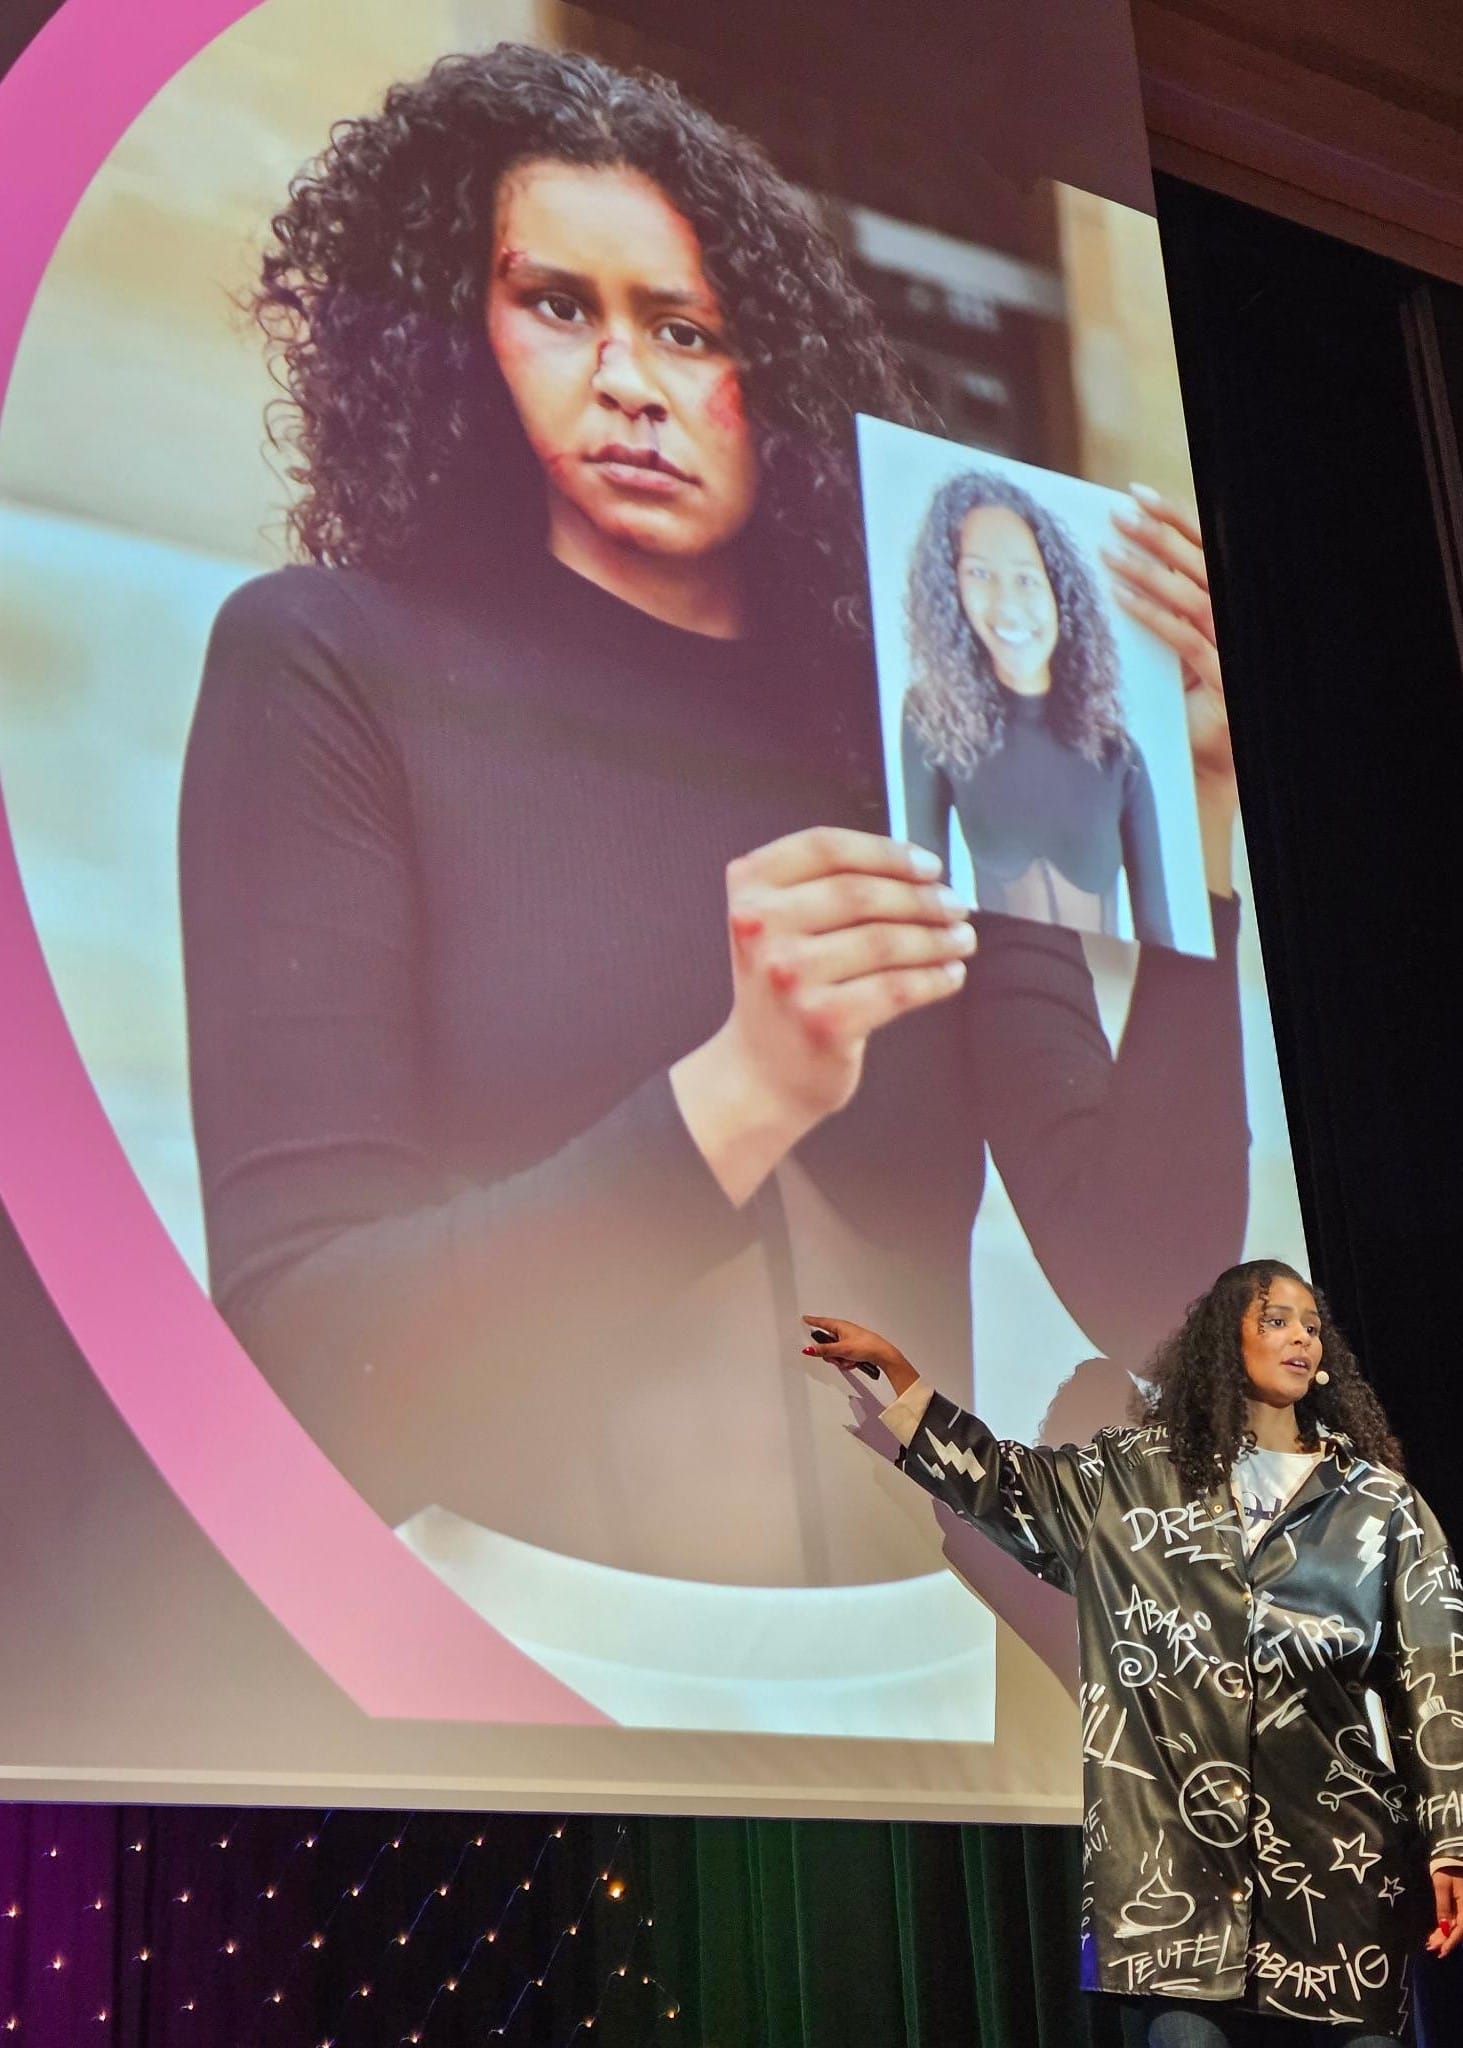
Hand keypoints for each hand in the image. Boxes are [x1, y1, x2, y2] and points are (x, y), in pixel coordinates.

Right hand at [672, 827, 974, 1203]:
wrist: (760, 1072)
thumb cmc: (784, 988)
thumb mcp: (778, 922)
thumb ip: (823, 883)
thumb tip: (919, 871)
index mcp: (749, 888)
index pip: (826, 847)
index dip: (886, 851)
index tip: (928, 865)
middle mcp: (761, 928)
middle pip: (861, 893)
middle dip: (923, 897)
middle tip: (955, 906)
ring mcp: (790, 976)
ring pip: (886, 941)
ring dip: (937, 938)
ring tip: (961, 939)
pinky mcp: (824, 1020)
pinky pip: (898, 988)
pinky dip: (934, 978)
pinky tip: (950, 975)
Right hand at [800, 1315, 919, 1398]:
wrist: (882, 1354)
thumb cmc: (866, 1345)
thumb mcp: (841, 1349)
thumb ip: (824, 1350)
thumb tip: (809, 1349)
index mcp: (840, 1326)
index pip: (821, 1322)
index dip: (812, 1321)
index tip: (805, 1318)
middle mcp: (844, 1331)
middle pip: (827, 1343)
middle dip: (831, 1354)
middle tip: (837, 1357)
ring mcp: (849, 1341)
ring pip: (835, 1352)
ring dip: (840, 1359)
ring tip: (849, 1360)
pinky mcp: (854, 1349)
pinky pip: (843, 1357)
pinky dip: (847, 1361)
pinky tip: (853, 1362)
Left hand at [1103, 485, 1236, 897]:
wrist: (1206, 767)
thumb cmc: (1189, 708)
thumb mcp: (1176, 651)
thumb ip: (1164, 612)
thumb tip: (1123, 569)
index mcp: (1226, 607)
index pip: (1206, 550)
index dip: (1176, 519)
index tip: (1140, 495)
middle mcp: (1236, 621)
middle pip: (1203, 563)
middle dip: (1160, 533)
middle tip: (1120, 512)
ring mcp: (1233, 648)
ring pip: (1193, 594)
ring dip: (1150, 569)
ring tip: (1111, 549)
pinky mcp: (1222, 679)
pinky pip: (1185, 637)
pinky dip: (1152, 614)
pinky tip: (1121, 598)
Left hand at [1428, 1868, 1462, 1956]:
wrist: (1453, 1853)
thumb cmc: (1447, 1868)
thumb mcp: (1442, 1886)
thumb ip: (1443, 1907)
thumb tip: (1444, 1928)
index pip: (1461, 1929)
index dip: (1451, 1942)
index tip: (1440, 1951)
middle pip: (1459, 1930)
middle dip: (1446, 1940)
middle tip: (1431, 1948)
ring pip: (1458, 1925)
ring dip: (1446, 1935)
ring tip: (1432, 1942)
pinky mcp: (1462, 1903)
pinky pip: (1457, 1918)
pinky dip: (1448, 1926)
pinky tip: (1439, 1931)